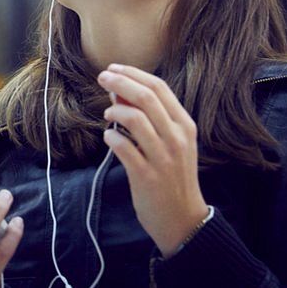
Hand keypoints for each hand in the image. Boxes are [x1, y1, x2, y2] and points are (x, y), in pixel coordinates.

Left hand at [97, 63, 208, 257]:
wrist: (183, 219)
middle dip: (119, 82)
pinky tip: (108, 136)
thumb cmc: (173, 176)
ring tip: (107, 114)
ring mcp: (163, 157)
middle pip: (146, 97)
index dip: (133, 73)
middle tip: (101, 78)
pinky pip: (123, 147)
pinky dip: (111, 137)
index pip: (160, 87)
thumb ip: (150, 117)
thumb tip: (119, 89)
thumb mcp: (171, 143)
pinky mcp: (147, 176)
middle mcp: (177, 138)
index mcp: (185, 126)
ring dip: (114, 110)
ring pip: (135, 119)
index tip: (114, 68)